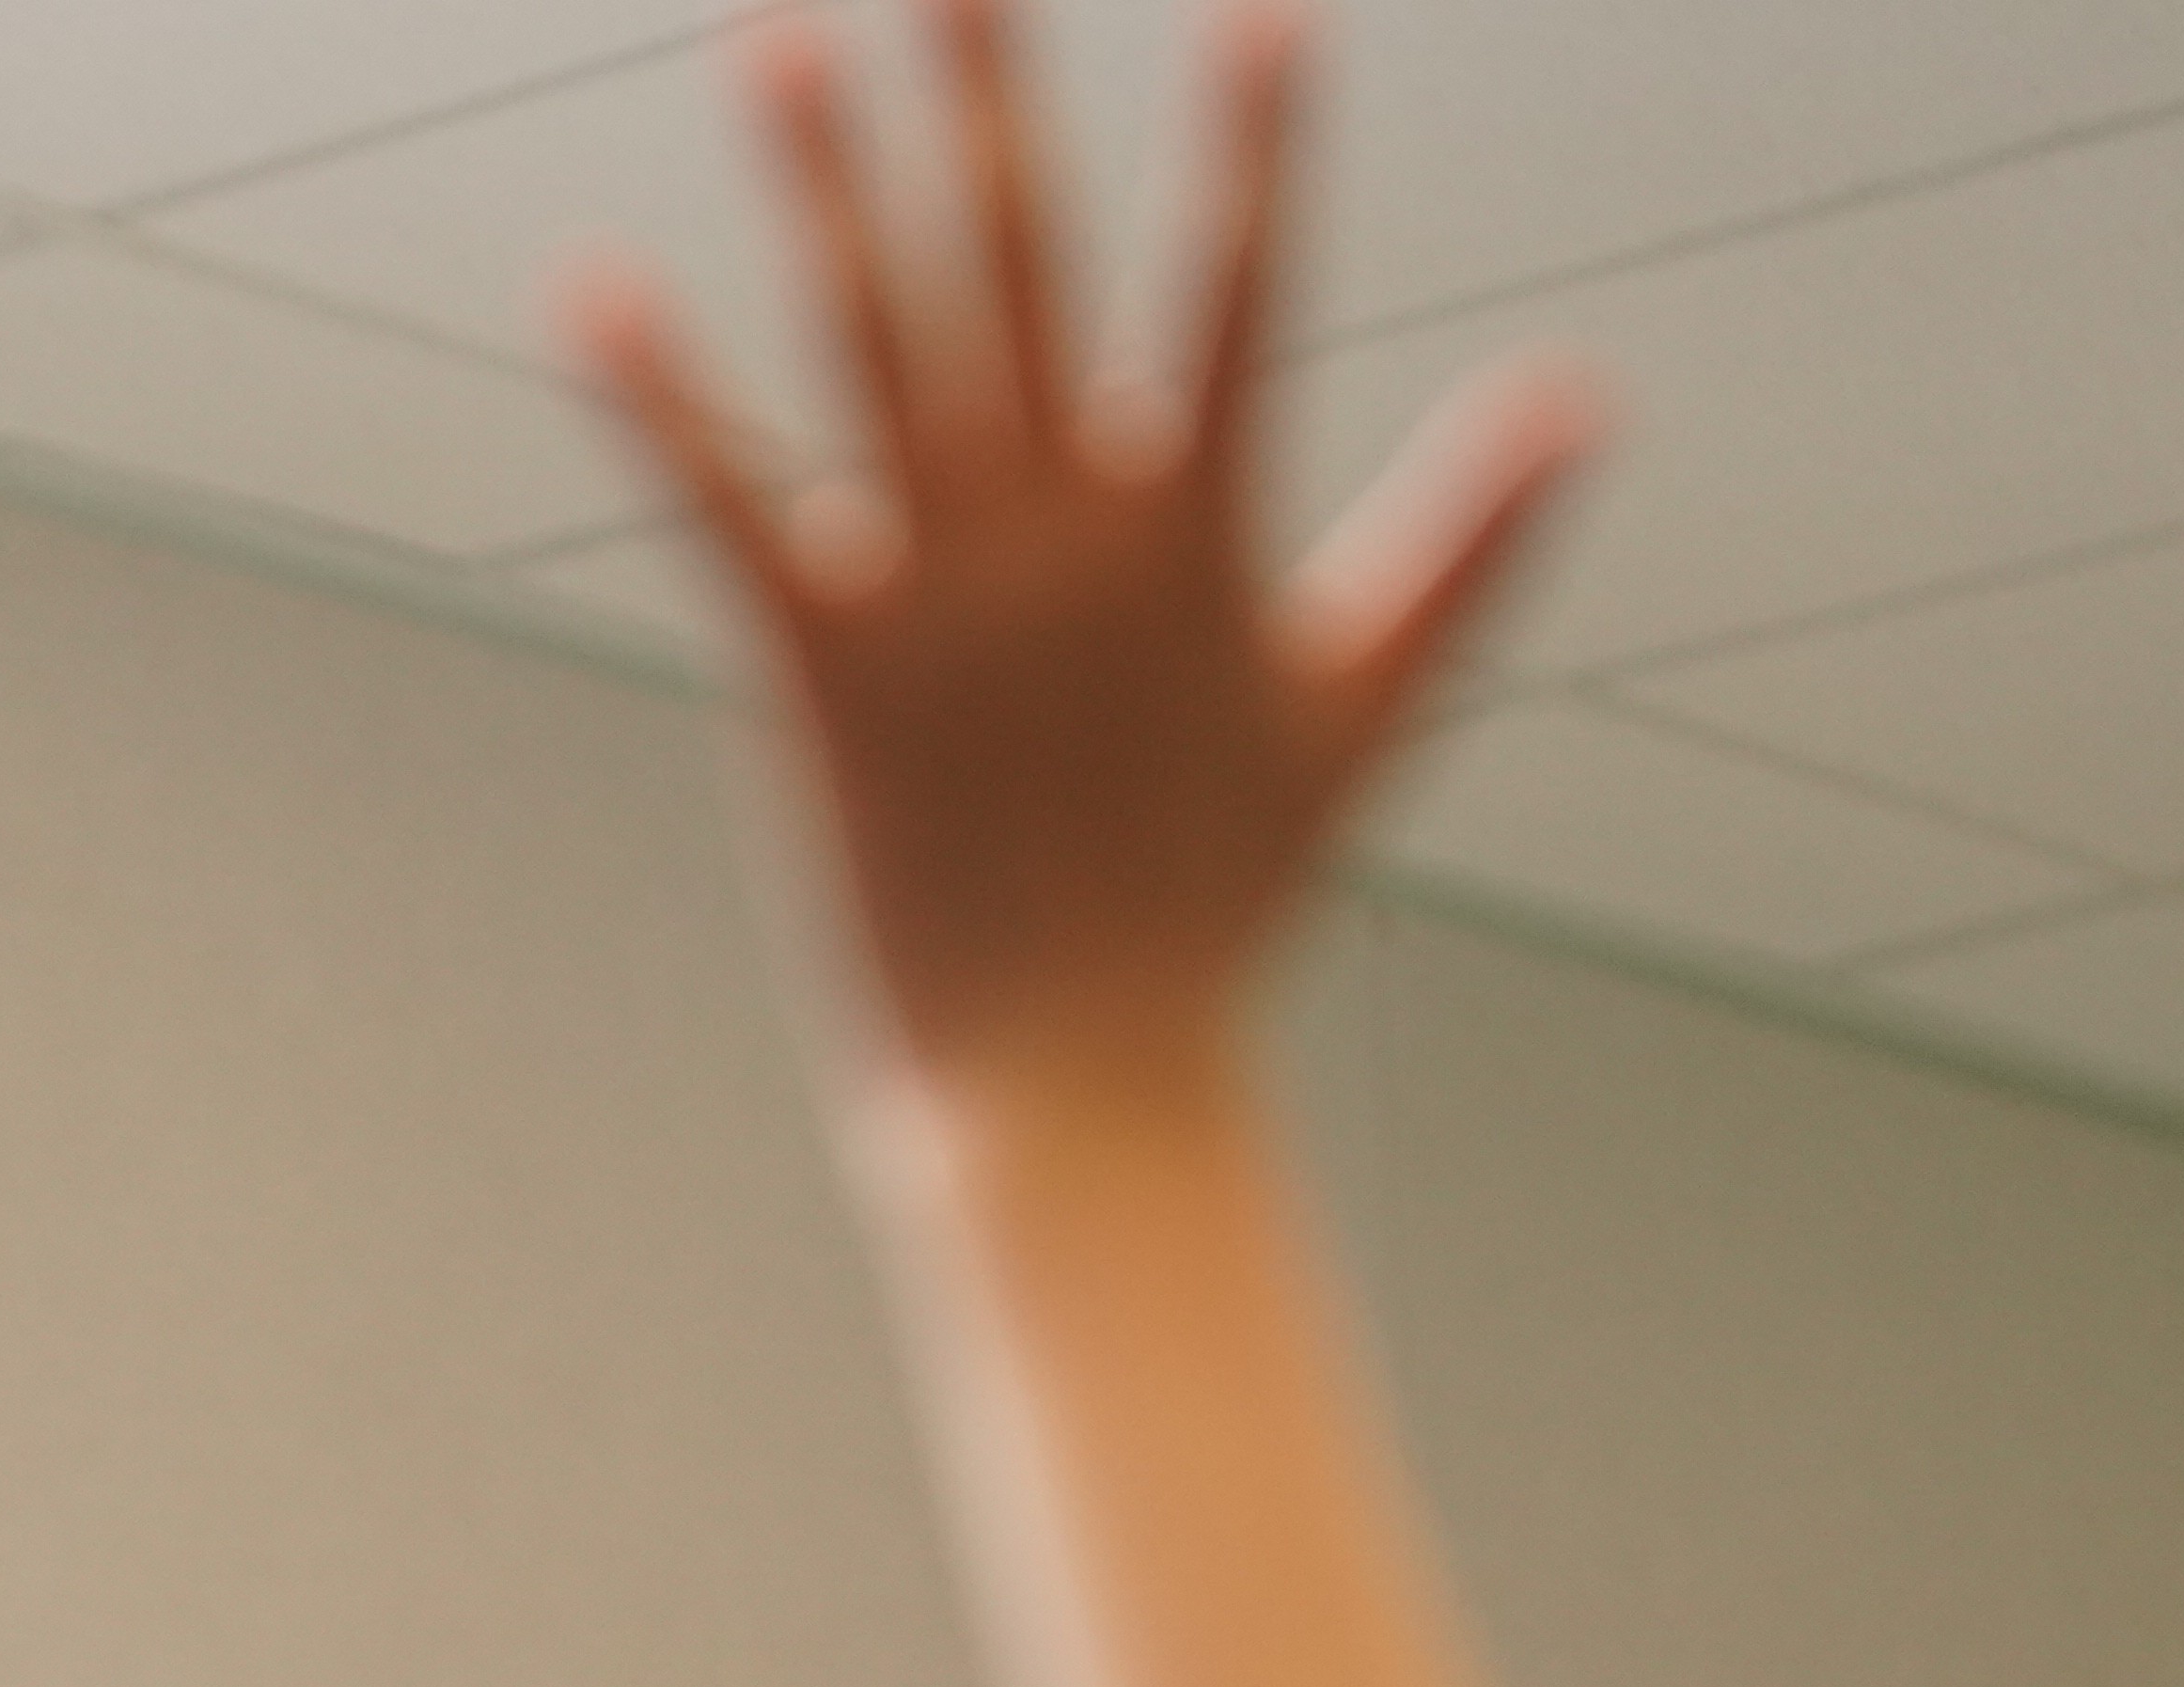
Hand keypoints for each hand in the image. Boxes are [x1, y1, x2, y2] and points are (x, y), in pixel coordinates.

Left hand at [558, 0, 1597, 1107]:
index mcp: (1195, 529)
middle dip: (992, 95)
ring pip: (873, 344)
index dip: (1253, 145)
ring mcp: (938, 596)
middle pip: (1026, 262)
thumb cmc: (1224, 897)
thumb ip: (1468, 539)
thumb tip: (1592, 392)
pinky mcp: (820, 670)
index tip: (1264, 8)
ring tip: (780, 37)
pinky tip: (590, 285)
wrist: (1076, 1082)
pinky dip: (659, 395)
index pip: (1240, 288)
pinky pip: (727, 504)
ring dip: (823, 184)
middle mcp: (1064, 536)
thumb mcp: (1365, 705)